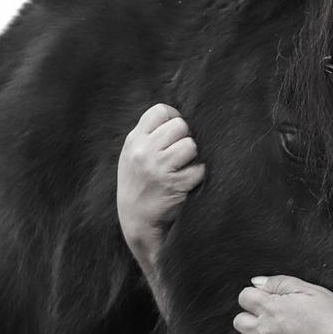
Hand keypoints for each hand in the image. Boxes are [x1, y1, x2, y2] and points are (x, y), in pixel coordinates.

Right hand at [116, 103, 204, 267]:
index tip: (176, 133)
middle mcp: (144, 151)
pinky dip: (197, 176)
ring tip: (183, 169)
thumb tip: (180, 119)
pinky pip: (199, 169)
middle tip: (181, 155)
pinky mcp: (175, 184)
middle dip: (185, 138)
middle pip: (180, 125)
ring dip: (193, 157)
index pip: (160, 111)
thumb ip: (150, 136)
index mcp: (134, 141)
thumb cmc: (139, 186)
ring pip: (191, 145)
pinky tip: (187, 184)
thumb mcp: (133, 157)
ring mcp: (159, 168)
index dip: (173, 118)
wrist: (137, 222)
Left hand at [233, 275, 332, 333]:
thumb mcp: (310, 290)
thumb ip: (280, 283)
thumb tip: (257, 282)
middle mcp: (264, 330)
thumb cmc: (332, 318)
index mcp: (271, 308)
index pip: (244, 297)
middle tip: (272, 313)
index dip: (257, 294)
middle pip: (239, 320)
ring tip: (276, 329)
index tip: (271, 297)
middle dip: (251, 314)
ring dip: (255, 332)